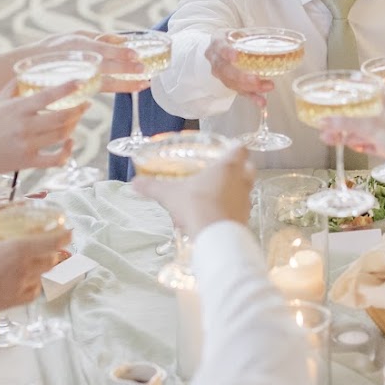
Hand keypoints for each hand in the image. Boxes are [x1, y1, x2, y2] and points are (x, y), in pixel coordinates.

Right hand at [0, 79, 83, 180]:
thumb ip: (12, 88)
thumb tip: (26, 74)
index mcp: (17, 109)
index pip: (48, 96)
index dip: (67, 88)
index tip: (80, 82)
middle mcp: (24, 127)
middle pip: (62, 117)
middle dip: (79, 109)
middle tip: (86, 103)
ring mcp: (27, 146)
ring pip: (61, 135)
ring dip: (73, 126)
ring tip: (76, 119)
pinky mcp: (27, 162)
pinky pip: (55, 159)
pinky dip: (67, 152)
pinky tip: (70, 143)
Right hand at [0, 226, 70, 313]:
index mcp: (18, 249)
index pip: (50, 242)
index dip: (63, 236)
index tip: (69, 233)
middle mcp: (25, 268)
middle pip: (50, 260)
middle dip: (52, 253)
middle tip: (48, 248)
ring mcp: (22, 286)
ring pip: (43, 277)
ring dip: (42, 270)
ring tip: (34, 266)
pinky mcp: (14, 302)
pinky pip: (33, 293)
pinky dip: (33, 287)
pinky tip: (26, 284)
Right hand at [35, 31, 145, 94]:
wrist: (28, 67)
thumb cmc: (56, 48)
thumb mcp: (76, 35)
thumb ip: (100, 37)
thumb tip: (123, 38)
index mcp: (79, 45)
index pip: (102, 49)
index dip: (119, 53)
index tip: (135, 54)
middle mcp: (79, 61)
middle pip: (106, 66)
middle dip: (126, 69)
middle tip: (143, 70)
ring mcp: (78, 77)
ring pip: (105, 82)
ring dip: (126, 83)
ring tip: (143, 83)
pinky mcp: (77, 89)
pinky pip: (100, 89)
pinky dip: (117, 87)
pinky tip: (130, 86)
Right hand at [132, 146, 254, 237]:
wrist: (215, 236)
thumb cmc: (196, 206)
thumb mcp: (170, 195)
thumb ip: (153, 187)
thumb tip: (135, 183)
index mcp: (227, 167)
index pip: (240, 149)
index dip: (235, 148)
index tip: (227, 150)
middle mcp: (241, 181)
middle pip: (249, 168)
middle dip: (240, 168)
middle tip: (224, 171)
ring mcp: (245, 200)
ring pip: (246, 189)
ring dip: (236, 189)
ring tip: (218, 194)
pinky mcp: (245, 218)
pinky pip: (241, 209)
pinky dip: (233, 209)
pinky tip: (218, 214)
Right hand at [206, 34, 273, 105]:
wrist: (220, 48)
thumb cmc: (231, 39)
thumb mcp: (237, 32)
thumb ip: (250, 35)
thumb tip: (275, 37)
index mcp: (218, 44)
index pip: (220, 47)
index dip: (227, 53)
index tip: (236, 57)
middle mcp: (216, 60)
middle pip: (225, 71)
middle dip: (241, 77)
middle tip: (255, 79)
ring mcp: (222, 74)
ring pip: (232, 83)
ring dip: (250, 88)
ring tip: (266, 87)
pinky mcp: (230, 84)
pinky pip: (240, 92)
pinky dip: (252, 97)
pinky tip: (261, 101)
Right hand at [320, 91, 384, 167]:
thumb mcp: (371, 126)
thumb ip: (346, 123)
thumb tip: (323, 121)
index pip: (373, 87)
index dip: (358, 87)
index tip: (343, 88)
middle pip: (365, 111)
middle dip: (346, 116)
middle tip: (328, 118)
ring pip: (366, 129)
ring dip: (348, 133)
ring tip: (328, 136)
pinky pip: (371, 143)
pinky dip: (359, 144)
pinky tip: (346, 145)